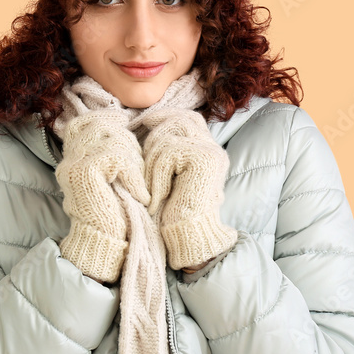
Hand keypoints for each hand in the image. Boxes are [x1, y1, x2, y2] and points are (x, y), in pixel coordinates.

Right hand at [55, 110, 149, 282]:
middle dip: (126, 141)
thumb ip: (111, 157)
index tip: (124, 124)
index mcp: (73, 161)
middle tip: (139, 168)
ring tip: (139, 183)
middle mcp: (69, 161)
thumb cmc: (115, 217)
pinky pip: (117, 158)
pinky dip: (134, 176)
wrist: (105, 245)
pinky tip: (140, 195)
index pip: (82, 123)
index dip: (104, 119)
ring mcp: (74, 165)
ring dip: (133, 159)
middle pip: (100, 126)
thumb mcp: (113, 181)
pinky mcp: (85, 172)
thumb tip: (123, 129)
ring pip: (112, 140)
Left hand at [141, 108, 237, 270]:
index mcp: (207, 150)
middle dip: (153, 136)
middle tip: (140, 159)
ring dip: (150, 163)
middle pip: (178, 121)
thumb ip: (163, 153)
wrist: (189, 238)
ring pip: (167, 139)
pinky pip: (168, 154)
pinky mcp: (204, 160)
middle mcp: (213, 148)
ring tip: (149, 189)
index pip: (187, 118)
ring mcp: (210, 153)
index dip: (165, 115)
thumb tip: (142, 126)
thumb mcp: (166, 177)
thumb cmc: (173, 213)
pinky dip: (156, 177)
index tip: (143, 121)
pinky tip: (156, 197)